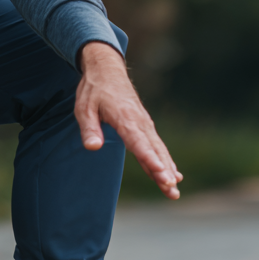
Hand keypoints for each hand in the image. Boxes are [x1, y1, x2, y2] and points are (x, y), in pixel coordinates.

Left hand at [76, 41, 182, 199]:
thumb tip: (93, 147)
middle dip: (164, 171)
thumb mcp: (84, 106)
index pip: (138, 142)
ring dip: (168, 169)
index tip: (161, 173)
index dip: (150, 159)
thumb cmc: (94, 89)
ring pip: (158, 149)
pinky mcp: (145, 124)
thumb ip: (90, 128)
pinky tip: (173, 175)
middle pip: (154, 149)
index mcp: (124, 117)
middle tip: (172, 190)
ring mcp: (144, 123)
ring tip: (175, 191)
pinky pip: (156, 144)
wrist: (106, 68)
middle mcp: (139, 121)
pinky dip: (165, 160)